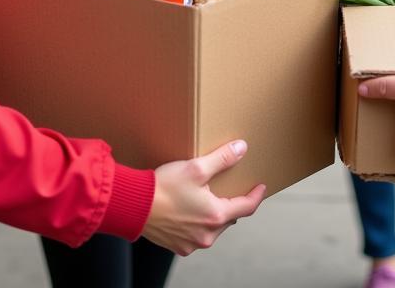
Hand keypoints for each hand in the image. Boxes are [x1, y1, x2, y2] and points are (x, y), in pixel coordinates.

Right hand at [143, 140, 266, 255]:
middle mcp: (207, 235)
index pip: (246, 207)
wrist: (133, 205)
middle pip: (229, 218)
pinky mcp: (178, 247)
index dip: (256, 196)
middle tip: (230, 190)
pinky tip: (189, 211)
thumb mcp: (196, 167)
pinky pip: (196, 236)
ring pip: (213, 229)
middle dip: (231, 204)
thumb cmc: (164, 187)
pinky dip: (197, 224)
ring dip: (213, 215)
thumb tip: (242, 149)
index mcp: (215, 216)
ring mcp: (192, 244)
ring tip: (207, 198)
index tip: (261, 188)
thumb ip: (222, 158)